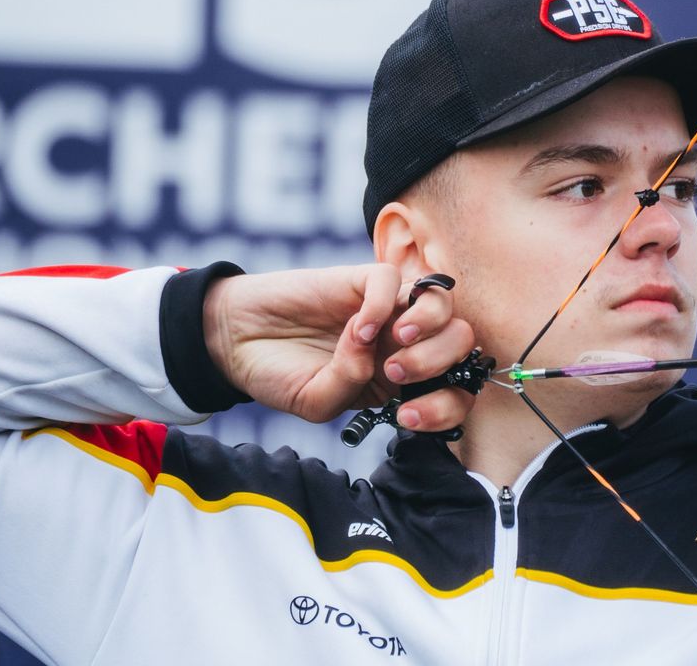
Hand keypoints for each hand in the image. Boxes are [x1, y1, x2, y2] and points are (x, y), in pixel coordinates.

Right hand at [201, 264, 475, 429]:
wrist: (235, 341)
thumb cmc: (281, 375)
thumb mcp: (316, 402)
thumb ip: (350, 386)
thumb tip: (374, 353)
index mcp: (402, 383)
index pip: (455, 390)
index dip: (448, 405)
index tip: (408, 416)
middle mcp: (403, 344)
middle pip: (461, 343)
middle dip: (441, 363)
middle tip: (395, 374)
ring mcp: (386, 310)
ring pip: (442, 305)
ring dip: (428, 330)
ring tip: (392, 347)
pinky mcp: (360, 281)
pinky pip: (392, 279)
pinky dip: (383, 304)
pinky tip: (355, 326)